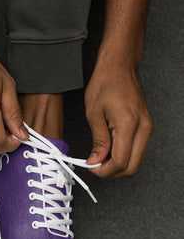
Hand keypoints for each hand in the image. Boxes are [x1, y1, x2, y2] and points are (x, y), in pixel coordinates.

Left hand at [85, 61, 153, 177]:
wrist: (119, 67)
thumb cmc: (105, 84)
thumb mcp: (94, 114)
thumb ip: (98, 141)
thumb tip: (96, 161)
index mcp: (129, 125)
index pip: (121, 161)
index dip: (104, 170)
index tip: (91, 167)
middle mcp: (143, 128)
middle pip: (132, 167)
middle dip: (112, 172)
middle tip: (94, 165)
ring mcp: (147, 128)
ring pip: (136, 161)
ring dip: (118, 165)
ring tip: (99, 157)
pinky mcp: (146, 127)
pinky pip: (137, 150)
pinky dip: (123, 156)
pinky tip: (109, 150)